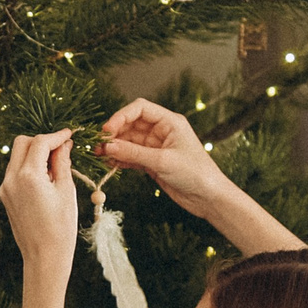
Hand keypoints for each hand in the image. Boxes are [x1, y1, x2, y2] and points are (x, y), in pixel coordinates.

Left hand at [0, 131, 81, 282]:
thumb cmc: (61, 228)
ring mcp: (5, 188)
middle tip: (62, 148)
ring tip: (56, 166)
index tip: (70, 134)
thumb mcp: (66, 191)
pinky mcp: (5, 195)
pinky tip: (46, 178)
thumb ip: (62, 163)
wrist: (44, 257)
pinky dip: (29, 166)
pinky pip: (15, 171)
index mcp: (28, 176)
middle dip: (42, 140)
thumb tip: (64, 145)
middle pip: (22, 143)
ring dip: (35, 153)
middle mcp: (11, 179)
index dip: (57, 135)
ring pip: (17, 156)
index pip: (40, 142)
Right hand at [99, 100, 235, 222]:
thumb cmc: (195, 174)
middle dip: (114, 134)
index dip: (121, 116)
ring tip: (99, 156)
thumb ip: (134, 153)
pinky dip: (120, 160)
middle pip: (131, 125)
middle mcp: (162, 131)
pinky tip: (109, 164)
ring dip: (114, 148)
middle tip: (98, 145)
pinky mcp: (152, 163)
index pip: (140, 109)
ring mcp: (156, 147)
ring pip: (128, 142)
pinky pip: (131, 157)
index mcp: (170, 122)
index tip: (107, 130)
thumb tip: (107, 146)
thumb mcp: (163, 161)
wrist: (209, 198)